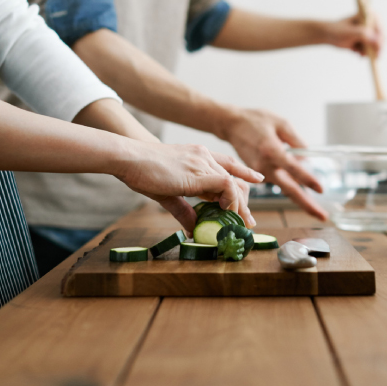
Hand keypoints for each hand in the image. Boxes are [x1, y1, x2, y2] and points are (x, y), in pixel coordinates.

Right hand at [113, 141, 262, 232]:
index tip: (257, 180)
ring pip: (233, 183)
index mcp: (197, 156)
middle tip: (248, 220)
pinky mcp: (200, 172)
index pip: (228, 164)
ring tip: (242, 222)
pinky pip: (226, 186)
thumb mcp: (168, 194)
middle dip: (243, 200)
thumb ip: (183, 210)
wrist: (129, 158)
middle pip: (234, 177)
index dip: (243, 173)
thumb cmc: (143, 172)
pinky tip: (226, 212)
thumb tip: (193, 229)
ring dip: (239, 205)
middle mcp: (204, 156)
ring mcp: (203, 162)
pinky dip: (230, 200)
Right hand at [222, 109, 328, 220]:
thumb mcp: (281, 123)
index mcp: (271, 150)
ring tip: (316, 210)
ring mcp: (259, 172)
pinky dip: (289, 184)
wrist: (231, 125)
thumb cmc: (256, 120)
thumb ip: (296, 141)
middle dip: (307, 204)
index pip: (293, 168)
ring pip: (284, 188)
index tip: (321, 189)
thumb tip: (306, 159)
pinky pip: (277, 181)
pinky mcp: (257, 174)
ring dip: (300, 198)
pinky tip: (300, 184)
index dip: (307, 179)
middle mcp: (264, 165)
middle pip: (289, 189)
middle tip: (323, 216)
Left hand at [322, 13, 382, 56]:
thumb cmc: (337, 30)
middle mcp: (371, 23)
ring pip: (376, 46)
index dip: (380, 42)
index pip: (381, 30)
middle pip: (381, 39)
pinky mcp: (365, 40)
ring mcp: (369, 32)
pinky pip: (370, 49)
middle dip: (375, 49)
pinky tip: (356, 52)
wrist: (327, 35)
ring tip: (358, 52)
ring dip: (368, 51)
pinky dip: (364, 53)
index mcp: (370, 16)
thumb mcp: (350, 32)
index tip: (377, 53)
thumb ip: (364, 35)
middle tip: (370, 57)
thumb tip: (378, 41)